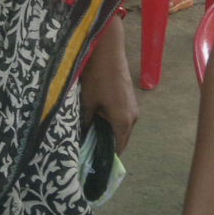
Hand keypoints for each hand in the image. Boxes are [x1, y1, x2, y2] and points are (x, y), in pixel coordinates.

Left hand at [79, 22, 138, 151]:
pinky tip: (97, 120)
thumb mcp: (87, 102)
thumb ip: (85, 122)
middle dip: (106, 146)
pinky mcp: (130, 99)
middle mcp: (133, 117)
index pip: (118, 148)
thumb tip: (79, 137)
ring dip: (108, 133)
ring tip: (90, 137)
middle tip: (88, 152)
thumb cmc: (97, 77)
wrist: (107, 50)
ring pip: (121, 128)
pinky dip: (111, 122)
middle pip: (120, 139)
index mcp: (124, 121)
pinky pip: (121, 117)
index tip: (93, 164)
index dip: (106, 157)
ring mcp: (133, 107)